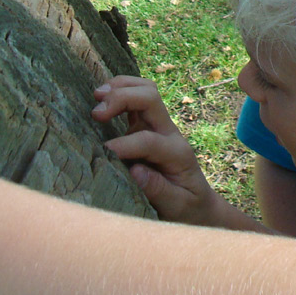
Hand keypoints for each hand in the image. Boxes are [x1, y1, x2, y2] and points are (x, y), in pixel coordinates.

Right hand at [92, 76, 223, 224]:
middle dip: (122, 98)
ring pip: (145, 90)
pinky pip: (138, 96)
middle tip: (96, 113)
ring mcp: (159, 126)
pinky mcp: (147, 125)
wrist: (199, 202)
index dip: (124, 145)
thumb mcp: (176, 206)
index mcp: (177, 154)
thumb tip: (135, 171)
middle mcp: (169, 134)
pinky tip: (100, 96)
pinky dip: (119, 90)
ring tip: (96, 95)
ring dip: (121, 87)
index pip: (148, 140)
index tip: (104, 153)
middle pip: (150, 98)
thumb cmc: (187, 207)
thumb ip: (158, 190)